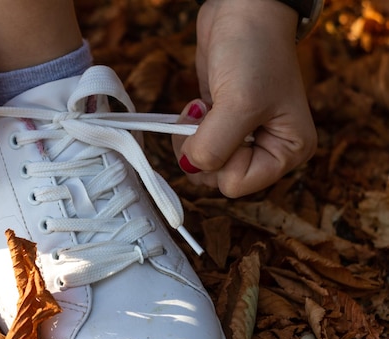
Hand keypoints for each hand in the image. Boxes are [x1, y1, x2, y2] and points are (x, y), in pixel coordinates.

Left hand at [172, 0, 316, 197]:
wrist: (242, 9)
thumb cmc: (254, 51)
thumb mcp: (238, 104)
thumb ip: (214, 146)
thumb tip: (190, 166)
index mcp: (288, 152)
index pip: (237, 184)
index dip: (221, 158)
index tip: (226, 123)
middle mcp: (268, 150)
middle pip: (217, 178)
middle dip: (203, 149)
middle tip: (207, 115)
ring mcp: (244, 138)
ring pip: (203, 165)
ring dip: (192, 139)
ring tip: (203, 108)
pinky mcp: (223, 124)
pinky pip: (196, 145)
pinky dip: (188, 130)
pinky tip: (199, 106)